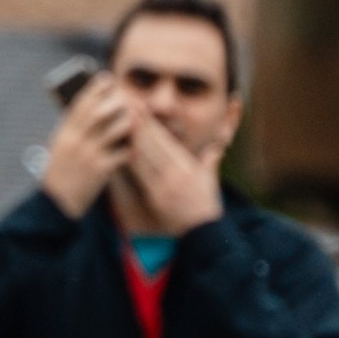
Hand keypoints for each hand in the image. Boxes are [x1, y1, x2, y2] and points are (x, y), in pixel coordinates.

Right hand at [37, 78, 132, 218]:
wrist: (56, 202)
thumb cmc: (61, 171)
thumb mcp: (60, 145)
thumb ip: (74, 128)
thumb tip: (91, 108)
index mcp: (64, 132)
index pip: (80, 104)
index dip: (95, 89)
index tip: (107, 78)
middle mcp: (76, 141)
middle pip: (99, 112)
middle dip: (115, 100)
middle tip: (128, 96)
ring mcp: (89, 155)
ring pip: (115, 129)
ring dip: (128, 123)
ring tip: (135, 120)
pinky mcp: (100, 171)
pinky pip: (122, 153)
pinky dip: (130, 149)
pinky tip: (134, 147)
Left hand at [115, 106, 225, 232]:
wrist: (204, 232)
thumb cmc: (206, 205)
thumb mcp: (210, 179)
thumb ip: (210, 159)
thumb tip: (217, 145)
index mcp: (188, 167)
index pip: (166, 141)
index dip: (152, 124)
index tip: (141, 108)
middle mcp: (177, 174)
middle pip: (153, 145)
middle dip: (140, 124)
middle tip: (127, 105)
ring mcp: (165, 187)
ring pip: (145, 158)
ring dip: (132, 138)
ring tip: (122, 121)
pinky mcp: (156, 198)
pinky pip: (141, 176)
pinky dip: (132, 162)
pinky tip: (123, 148)